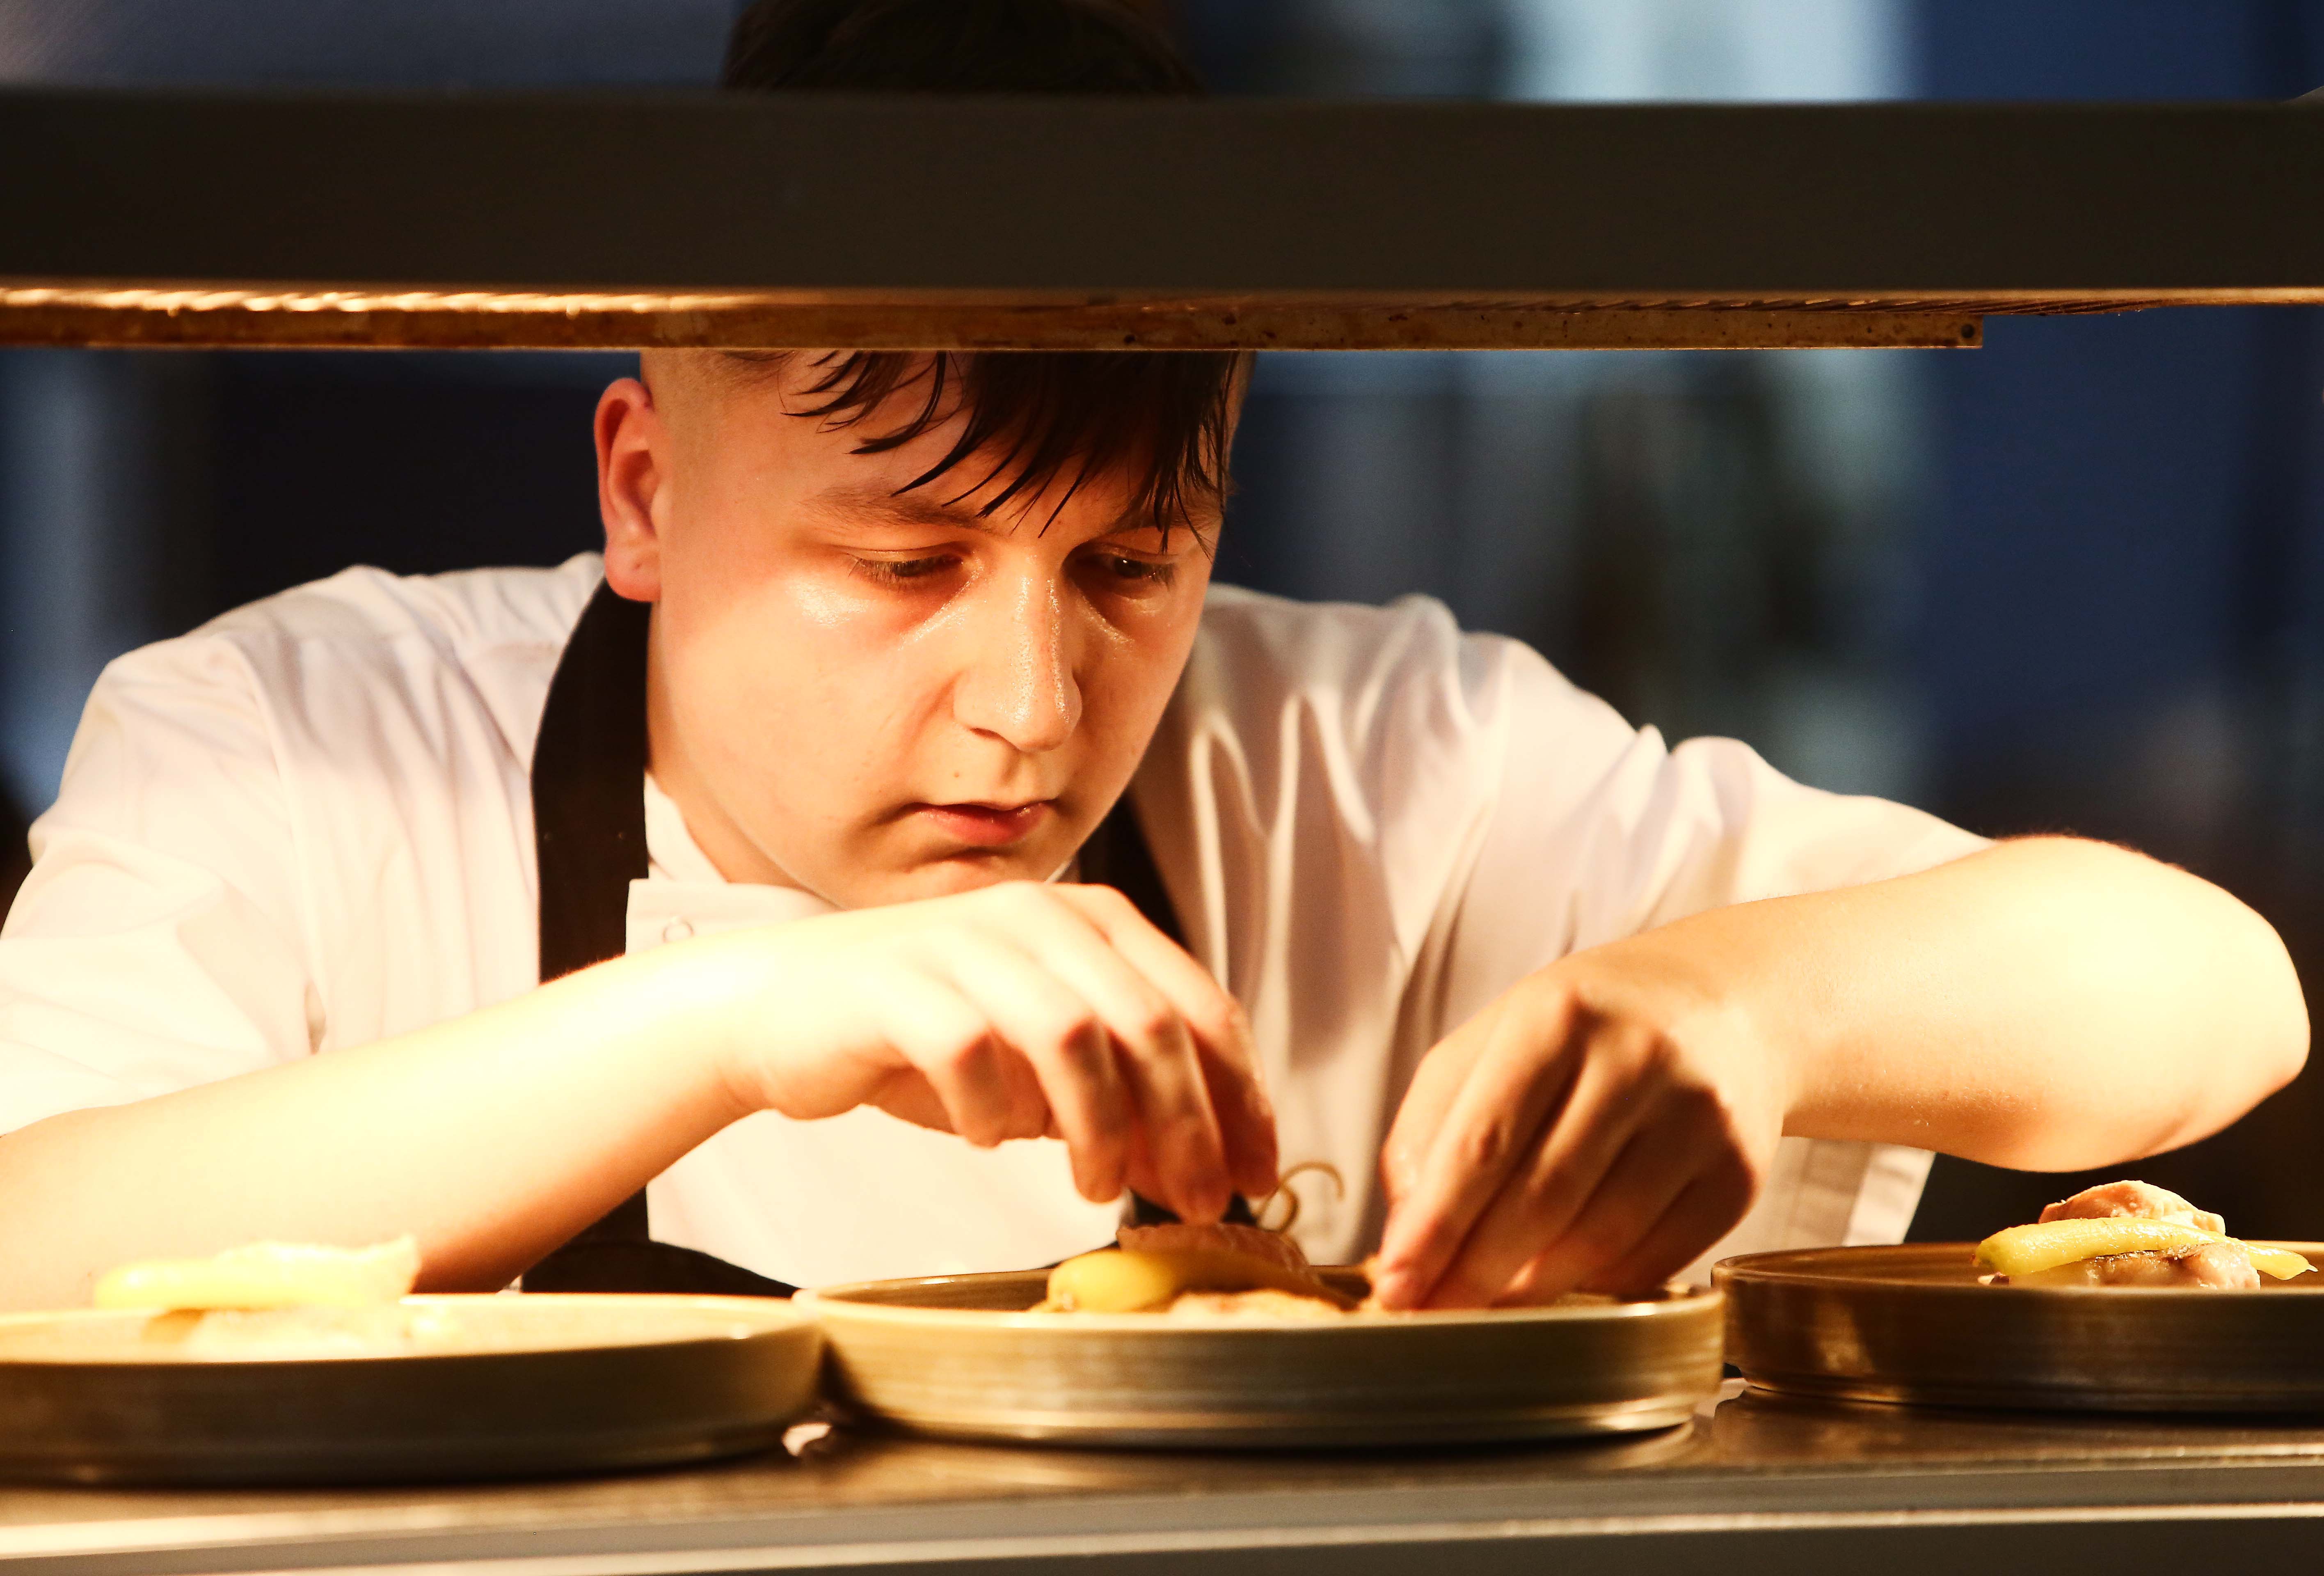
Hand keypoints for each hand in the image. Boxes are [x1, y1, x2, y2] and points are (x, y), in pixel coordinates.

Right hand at [689, 881, 1275, 1222]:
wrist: (780, 1008)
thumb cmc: (920, 1034)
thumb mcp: (1038, 1057)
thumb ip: (1117, 1088)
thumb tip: (1196, 1162)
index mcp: (1090, 920)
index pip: (1198, 1005)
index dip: (1241, 1097)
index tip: (1258, 1173)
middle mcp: (1037, 915)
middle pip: (1149, 1022)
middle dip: (1187, 1126)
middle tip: (1194, 1202)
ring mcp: (966, 942)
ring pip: (1073, 1035)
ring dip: (1099, 1128)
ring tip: (1095, 1188)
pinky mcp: (898, 983)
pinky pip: (971, 1053)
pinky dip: (991, 1112)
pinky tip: (983, 1139)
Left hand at [1368, 940, 1786, 1309]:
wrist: (1730, 1004)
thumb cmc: (1589, 1028)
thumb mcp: (1496, 1039)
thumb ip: (1434, 1123)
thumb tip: (1406, 1230)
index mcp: (1558, 1015)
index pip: (1483, 1142)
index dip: (1435, 1225)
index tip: (1395, 1284)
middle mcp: (1636, 1060)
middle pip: (1541, 1199)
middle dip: (1474, 1271)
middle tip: (1431, 1313)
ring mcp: (1698, 1119)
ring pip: (1598, 1241)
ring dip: (1532, 1289)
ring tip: (1488, 1303)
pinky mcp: (1738, 1175)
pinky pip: (1652, 1260)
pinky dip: (1596, 1284)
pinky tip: (1563, 1280)